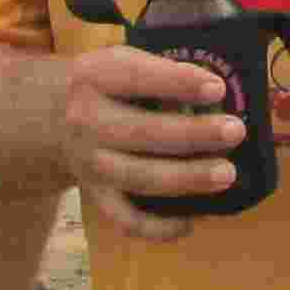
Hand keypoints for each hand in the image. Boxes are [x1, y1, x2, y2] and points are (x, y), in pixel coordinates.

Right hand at [54, 43, 252, 243]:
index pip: (136, 77)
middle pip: (143, 132)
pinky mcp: (96, 196)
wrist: (54, 119)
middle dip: (195, 134)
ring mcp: (89, 163)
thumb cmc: (108, 86)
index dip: (178, 83)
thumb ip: (160, 71)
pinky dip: (158, 227)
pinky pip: (126, 220)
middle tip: (236, 131)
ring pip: (140, 176)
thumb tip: (216, 93)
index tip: (218, 89)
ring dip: (187, 178)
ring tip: (227, 173)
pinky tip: (191, 221)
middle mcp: (86, 122)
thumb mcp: (121, 61)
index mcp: (94, 77)